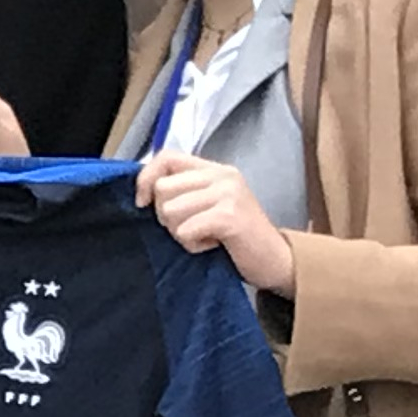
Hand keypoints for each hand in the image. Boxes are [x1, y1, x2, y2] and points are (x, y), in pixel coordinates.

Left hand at [137, 150, 299, 296]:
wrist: (274, 259)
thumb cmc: (235, 237)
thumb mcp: (209, 205)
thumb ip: (183, 191)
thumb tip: (143, 192)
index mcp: (215, 170)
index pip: (166, 157)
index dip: (145, 179)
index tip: (142, 203)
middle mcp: (223, 176)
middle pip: (162, 188)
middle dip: (166, 216)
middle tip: (191, 227)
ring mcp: (228, 193)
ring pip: (170, 210)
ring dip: (180, 233)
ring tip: (205, 236)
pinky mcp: (230, 216)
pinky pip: (185, 230)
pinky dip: (193, 245)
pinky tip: (213, 244)